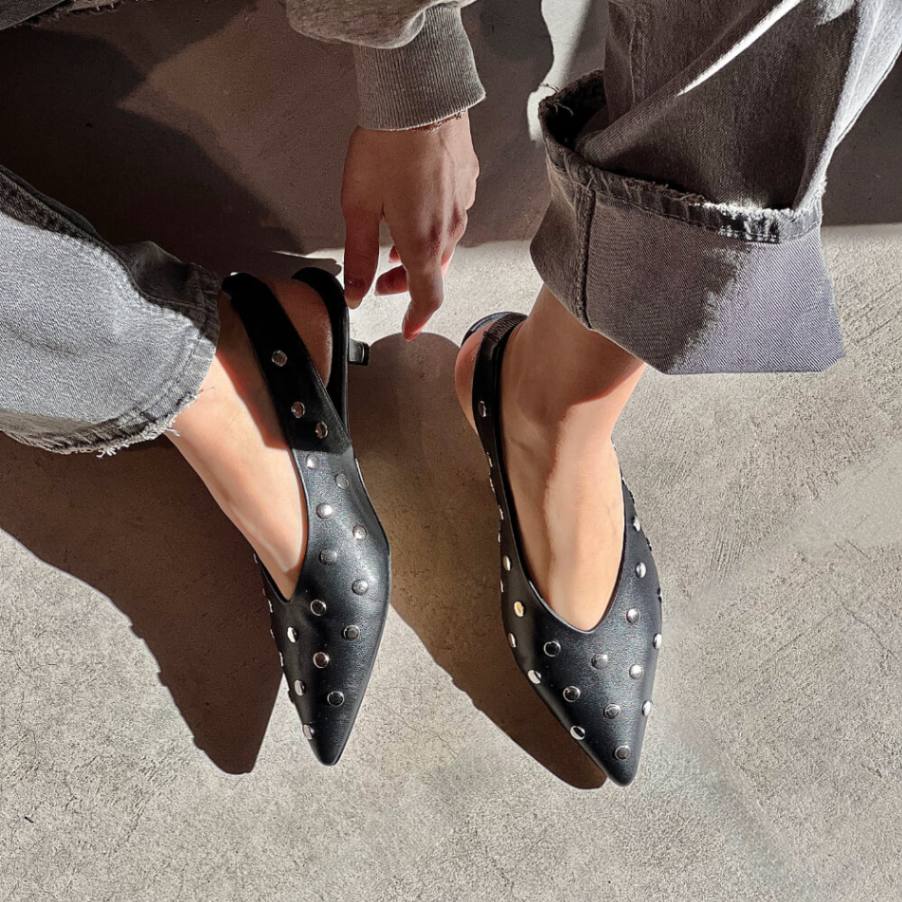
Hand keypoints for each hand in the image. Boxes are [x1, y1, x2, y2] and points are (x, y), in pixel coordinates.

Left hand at [340, 112, 478, 339]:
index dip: (417, 319)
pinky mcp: (468, 181)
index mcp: (423, 243)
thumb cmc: (385, 147)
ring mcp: (463, 204)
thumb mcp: (358, 207)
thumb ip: (357, 258)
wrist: (419, 95)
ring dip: (420, 254)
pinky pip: (453, 215)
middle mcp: (450, 230)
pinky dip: (433, 226)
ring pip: (445, 245)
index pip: (428, 299)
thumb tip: (354, 296)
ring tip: (395, 242)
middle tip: (382, 280)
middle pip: (434, 273)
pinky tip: (415, 207)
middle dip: (408, 284)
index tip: (407, 329)